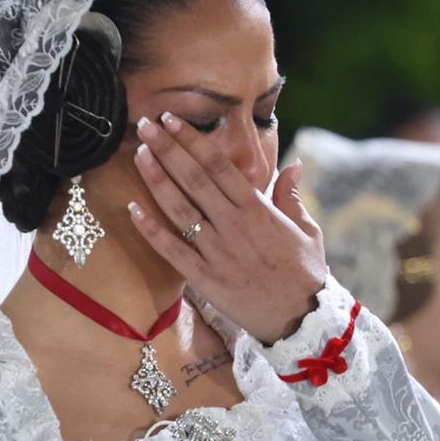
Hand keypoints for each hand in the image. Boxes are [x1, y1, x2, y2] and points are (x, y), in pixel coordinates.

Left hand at [128, 112, 326, 343]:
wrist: (301, 320)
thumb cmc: (305, 273)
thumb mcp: (307, 229)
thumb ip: (291, 195)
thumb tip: (294, 163)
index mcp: (258, 209)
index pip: (218, 165)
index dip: (192, 140)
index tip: (171, 121)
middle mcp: (234, 225)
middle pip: (194, 179)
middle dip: (167, 149)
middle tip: (145, 124)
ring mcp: (217, 252)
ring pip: (179, 209)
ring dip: (156, 179)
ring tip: (138, 154)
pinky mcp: (205, 279)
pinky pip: (172, 250)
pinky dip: (151, 230)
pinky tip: (132, 209)